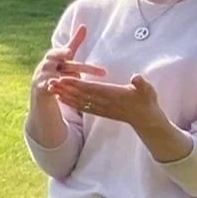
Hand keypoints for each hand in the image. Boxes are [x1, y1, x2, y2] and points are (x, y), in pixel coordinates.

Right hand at [33, 23, 105, 91]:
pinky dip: (59, 91)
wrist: (39, 83)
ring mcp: (44, 76)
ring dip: (74, 81)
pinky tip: (67, 93)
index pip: (58, 52)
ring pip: (64, 79)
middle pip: (69, 66)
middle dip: (84, 69)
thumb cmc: (56, 66)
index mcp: (52, 55)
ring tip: (83, 82)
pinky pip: (54, 90)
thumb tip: (84, 26)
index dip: (62, 53)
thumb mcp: (64, 54)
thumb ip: (75, 41)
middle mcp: (47, 65)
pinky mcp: (42, 88)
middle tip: (103, 72)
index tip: (68, 53)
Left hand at [49, 72, 167, 130]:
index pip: (91, 88)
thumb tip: (137, 77)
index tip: (63, 78)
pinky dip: (70, 103)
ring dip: (63, 95)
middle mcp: (104, 102)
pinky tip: (60, 99)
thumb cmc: (146, 101)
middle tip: (49, 81)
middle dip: (64, 88)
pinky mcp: (100, 112)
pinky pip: (82, 107)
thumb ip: (141, 84)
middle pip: (80, 94)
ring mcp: (101, 108)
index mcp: (113, 95)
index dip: (76, 84)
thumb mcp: (147, 90)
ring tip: (50, 88)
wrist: (146, 120)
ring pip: (78, 101)